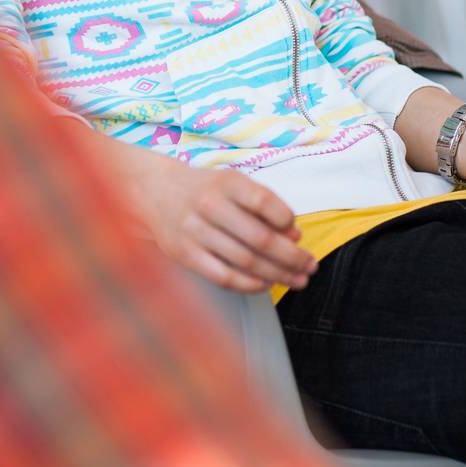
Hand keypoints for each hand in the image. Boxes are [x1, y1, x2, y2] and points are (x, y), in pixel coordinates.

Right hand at [139, 164, 317, 292]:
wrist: (155, 191)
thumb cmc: (204, 190)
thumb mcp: (232, 184)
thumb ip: (263, 205)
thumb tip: (295, 236)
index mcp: (226, 182)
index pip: (264, 202)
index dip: (287, 220)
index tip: (298, 234)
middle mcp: (209, 205)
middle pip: (260, 239)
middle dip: (292, 257)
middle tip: (310, 267)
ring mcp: (195, 232)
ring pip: (245, 261)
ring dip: (278, 275)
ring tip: (296, 280)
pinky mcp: (185, 255)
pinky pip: (224, 277)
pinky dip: (250, 284)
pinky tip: (266, 284)